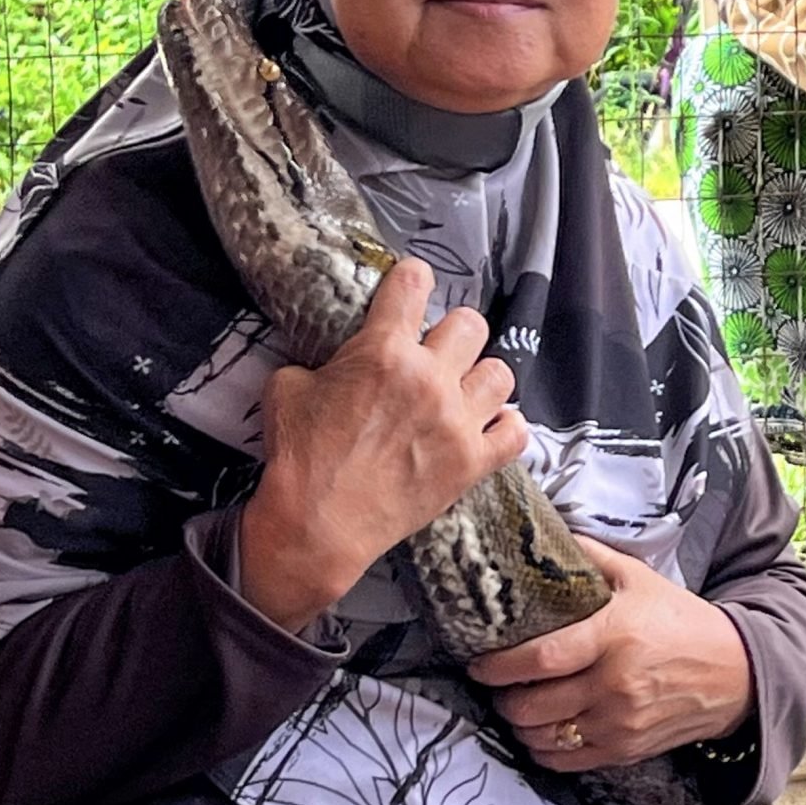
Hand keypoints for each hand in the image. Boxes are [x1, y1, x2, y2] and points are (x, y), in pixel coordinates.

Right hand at [238, 257, 526, 631]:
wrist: (318, 525)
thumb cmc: (299, 457)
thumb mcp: (289, 388)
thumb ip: (321, 363)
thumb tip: (338, 364)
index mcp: (383, 350)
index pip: (414, 283)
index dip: (411, 280)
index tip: (411, 288)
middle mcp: (429, 378)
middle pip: (471, 324)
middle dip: (452, 332)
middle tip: (436, 352)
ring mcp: (457, 422)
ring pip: (501, 373)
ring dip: (481, 378)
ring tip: (463, 391)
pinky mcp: (471, 464)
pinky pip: (516, 432)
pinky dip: (505, 426)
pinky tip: (487, 427)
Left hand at [468, 537, 754, 771]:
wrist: (735, 673)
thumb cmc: (682, 622)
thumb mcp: (640, 579)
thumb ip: (591, 558)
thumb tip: (546, 533)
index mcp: (614, 637)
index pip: (541, 658)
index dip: (499, 665)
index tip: (478, 663)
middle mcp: (615, 685)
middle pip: (533, 705)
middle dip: (502, 699)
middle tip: (495, 686)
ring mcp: (620, 724)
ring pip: (544, 737)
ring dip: (519, 725)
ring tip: (517, 707)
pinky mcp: (626, 751)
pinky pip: (567, 762)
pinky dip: (544, 750)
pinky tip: (541, 732)